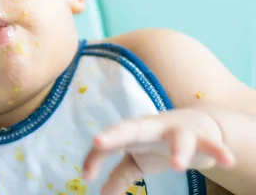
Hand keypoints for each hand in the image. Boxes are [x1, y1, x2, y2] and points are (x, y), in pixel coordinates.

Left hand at [82, 108, 235, 194]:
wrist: (196, 124)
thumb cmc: (157, 142)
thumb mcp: (136, 159)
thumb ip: (119, 173)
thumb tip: (101, 193)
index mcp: (133, 132)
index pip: (110, 141)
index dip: (97, 156)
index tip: (85, 175)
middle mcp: (153, 128)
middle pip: (132, 127)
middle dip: (115, 134)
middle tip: (98, 142)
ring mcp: (177, 131)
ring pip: (178, 138)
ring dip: (178, 150)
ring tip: (178, 166)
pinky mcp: (202, 139)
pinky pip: (211, 145)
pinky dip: (219, 152)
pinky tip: (227, 161)